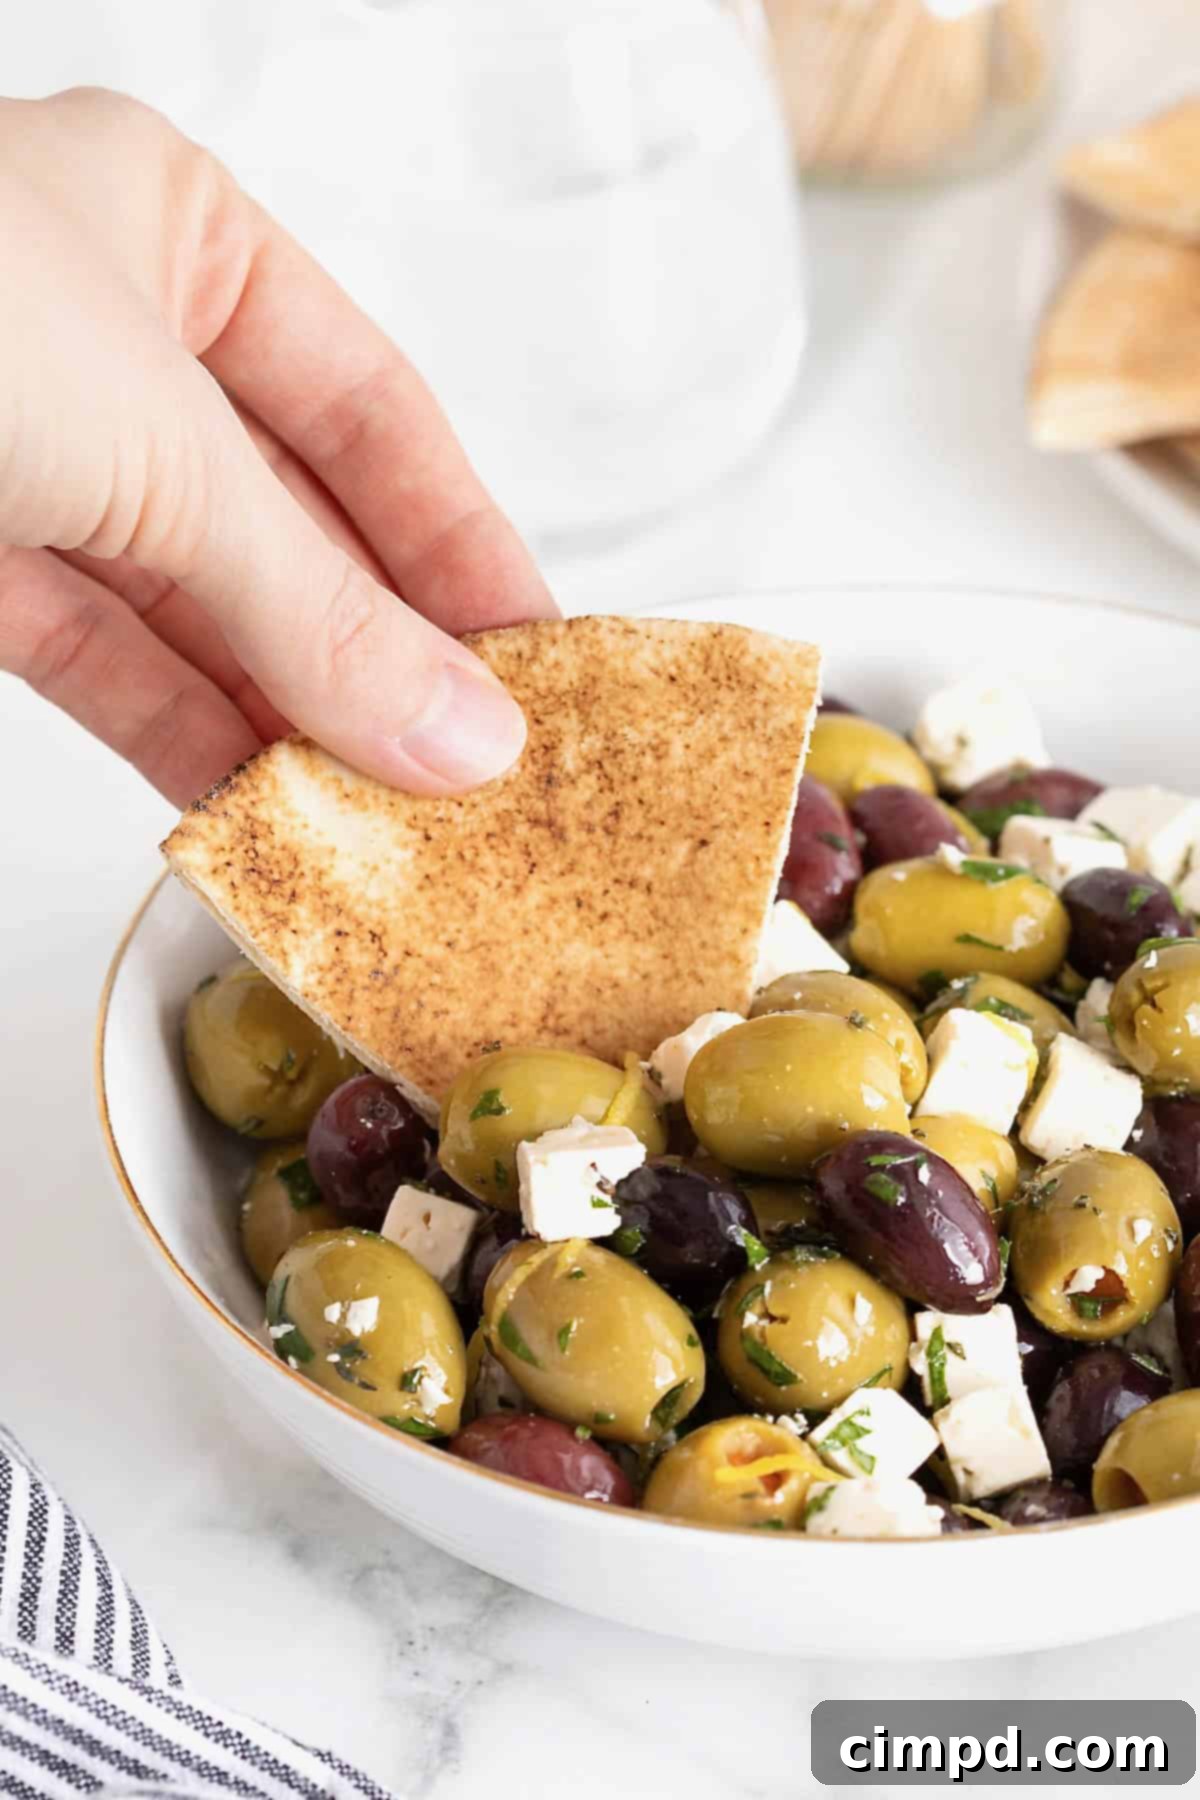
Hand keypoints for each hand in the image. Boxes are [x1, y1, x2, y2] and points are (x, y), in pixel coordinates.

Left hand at [0, 88, 555, 805]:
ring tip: (391, 818)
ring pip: (200, 609)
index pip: (375, 411)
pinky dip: (182, 737)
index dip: (464, 543)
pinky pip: (103, 662)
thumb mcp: (159, 447)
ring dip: (290, 718)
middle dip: (381, 653)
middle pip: (294, 524)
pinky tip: (263, 806)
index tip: (537, 663)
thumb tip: (465, 731)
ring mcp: (29, 457)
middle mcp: (108, 342)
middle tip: (476, 772)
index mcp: (175, 233)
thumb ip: (315, 607)